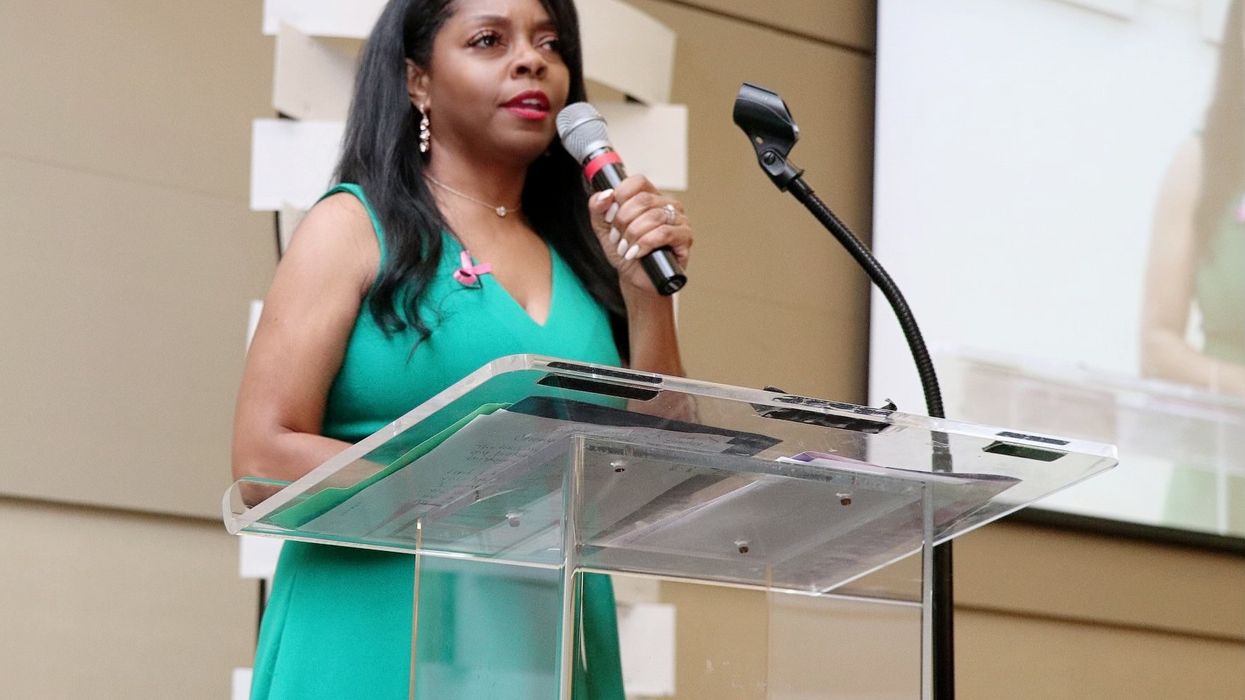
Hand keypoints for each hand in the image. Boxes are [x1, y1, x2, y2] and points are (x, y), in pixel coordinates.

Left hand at [587, 175, 692, 295]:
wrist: (635, 278)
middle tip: (616, 237)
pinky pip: (664, 233)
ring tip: (626, 248)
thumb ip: (597, 207)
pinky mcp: (685, 237)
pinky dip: (645, 243)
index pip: (638, 181)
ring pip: (653, 217)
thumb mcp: (603, 228)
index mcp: (650, 196)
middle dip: (623, 221)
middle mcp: (667, 204)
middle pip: (643, 200)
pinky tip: (637, 253)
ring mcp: (679, 220)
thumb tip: (605, 194)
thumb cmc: (624, 252)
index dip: (620, 196)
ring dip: (632, 235)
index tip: (610, 216)